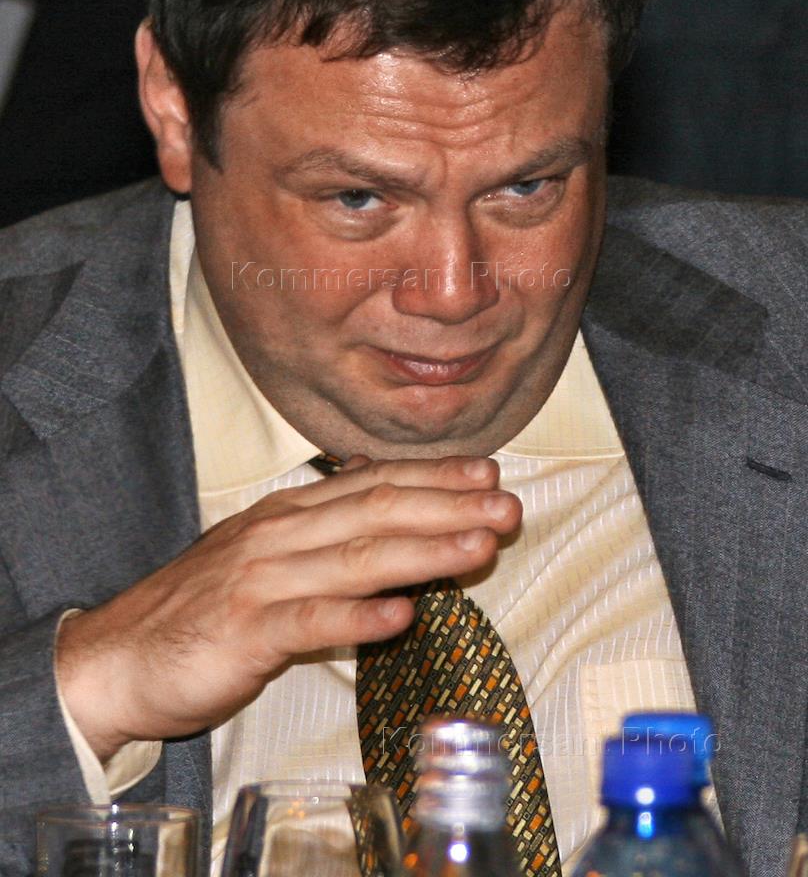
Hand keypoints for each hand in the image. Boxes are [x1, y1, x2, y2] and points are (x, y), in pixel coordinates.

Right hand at [56, 455, 520, 759]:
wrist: (117, 656)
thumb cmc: (202, 607)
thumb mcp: (263, 552)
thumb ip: (323, 530)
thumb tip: (385, 500)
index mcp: (288, 513)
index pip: (372, 483)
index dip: (434, 476)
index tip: (488, 472)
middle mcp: (279, 535)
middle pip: (376, 512)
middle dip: (448, 506)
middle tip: (507, 506)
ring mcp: (261, 580)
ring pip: (355, 559)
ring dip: (424, 552)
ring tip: (478, 548)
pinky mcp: (244, 631)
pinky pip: (308, 622)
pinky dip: (356, 617)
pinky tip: (401, 616)